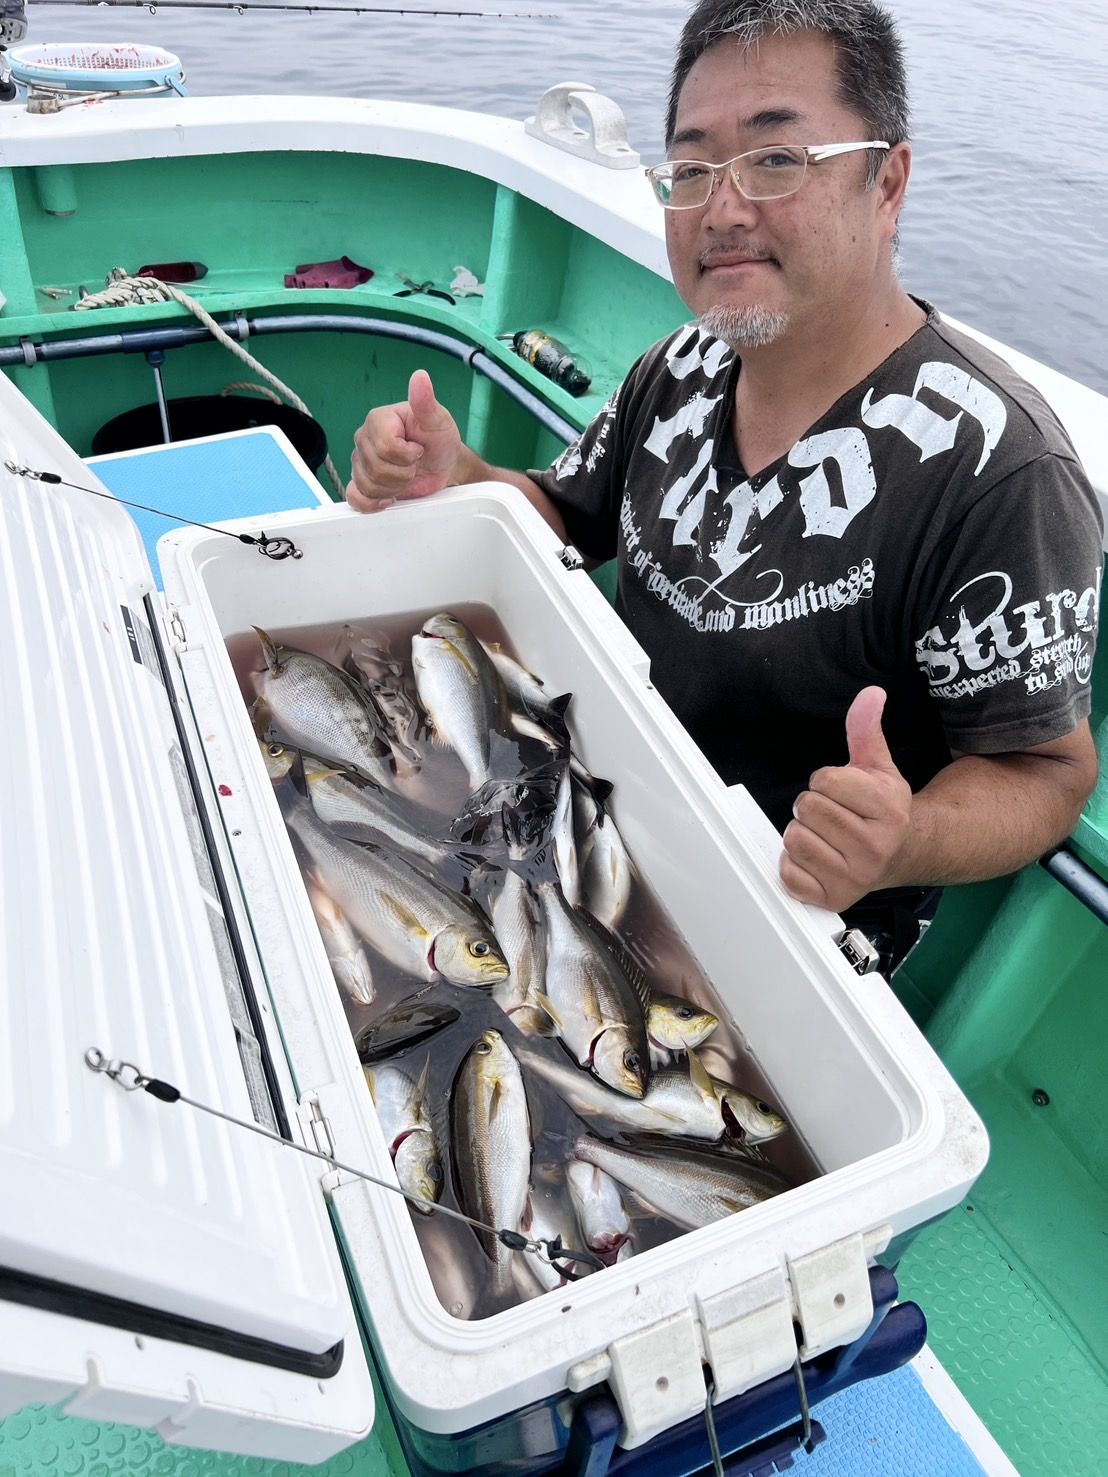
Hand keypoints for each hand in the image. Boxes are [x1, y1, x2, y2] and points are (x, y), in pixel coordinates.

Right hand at [347, 370, 461, 512]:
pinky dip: (372, 502)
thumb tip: (420, 377)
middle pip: (377, 469)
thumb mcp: (438, 420)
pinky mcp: (362, 482)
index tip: (418, 449)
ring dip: (395, 488)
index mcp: (379, 419)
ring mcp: (361, 462)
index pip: (384, 446)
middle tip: (415, 465)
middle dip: (404, 473)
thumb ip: (426, 401)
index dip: (407, 455)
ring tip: (406, 476)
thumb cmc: (439, 440)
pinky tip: (388, 497)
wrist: (442, 464)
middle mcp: (366, 439)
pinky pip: (355, 497)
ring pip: (369, 485)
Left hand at [780, 686, 912, 912]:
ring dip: (802, 833)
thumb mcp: (878, 766)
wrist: (901, 855)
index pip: (824, 781)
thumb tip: (870, 694)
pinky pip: (788, 873)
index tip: (842, 791)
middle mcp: (875, 847)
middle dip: (813, 806)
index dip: (826, 781)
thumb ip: (867, 729)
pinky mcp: (834, 898)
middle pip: (807, 808)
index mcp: (888, 810)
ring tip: (827, 836)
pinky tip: (818, 859)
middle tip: (834, 815)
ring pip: (794, 839)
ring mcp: (855, 876)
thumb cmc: (882, 811)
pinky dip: (794, 865)